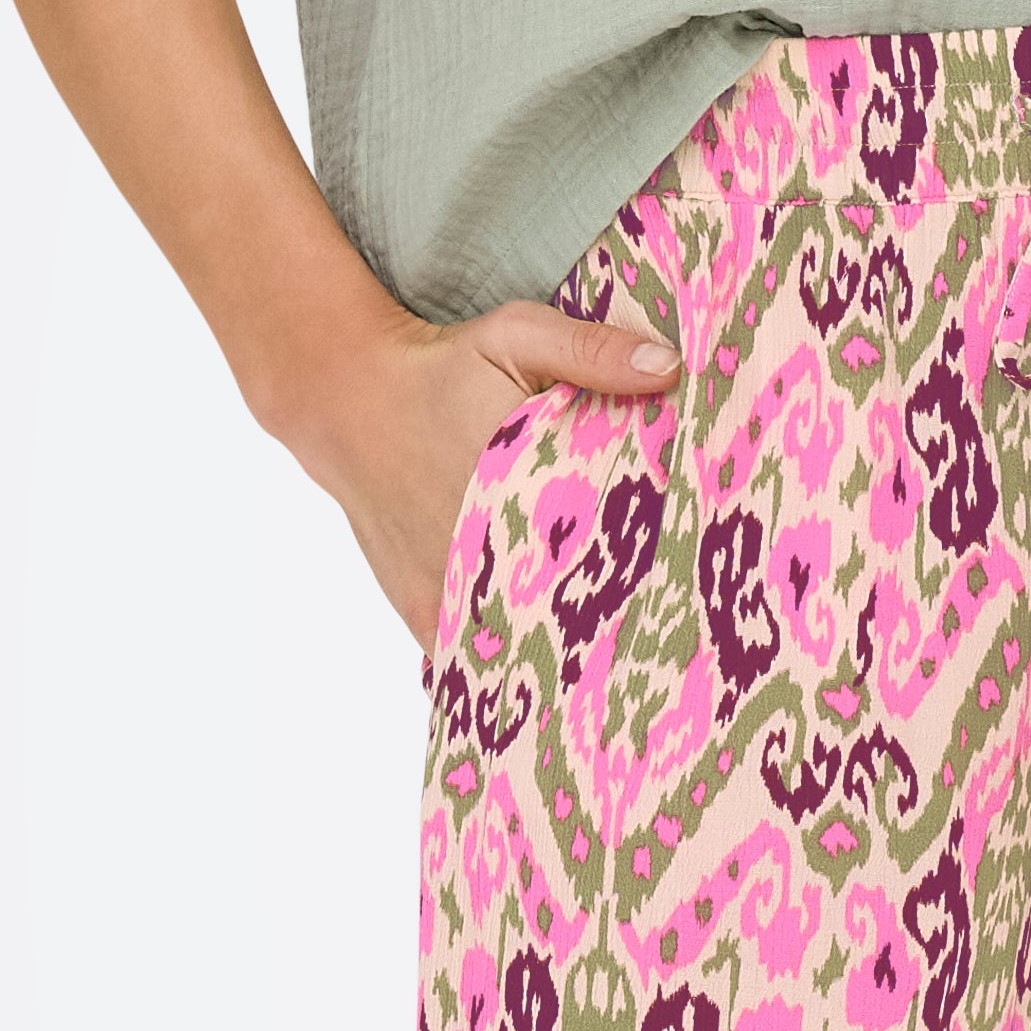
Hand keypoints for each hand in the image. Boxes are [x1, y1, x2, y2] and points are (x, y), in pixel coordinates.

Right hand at [286, 295, 681, 651]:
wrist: (346, 400)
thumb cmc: (439, 368)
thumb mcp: (515, 339)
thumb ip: (590, 352)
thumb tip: (669, 370)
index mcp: (525, 494)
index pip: (607, 555)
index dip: (650, 576)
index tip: (684, 591)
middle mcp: (485, 554)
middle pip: (570, 613)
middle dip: (613, 626)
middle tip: (657, 642)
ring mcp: (449, 590)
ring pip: (521, 650)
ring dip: (560, 658)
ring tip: (607, 676)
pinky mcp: (422, 608)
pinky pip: (468, 662)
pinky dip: (500, 672)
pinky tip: (540, 691)